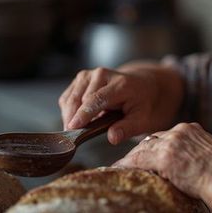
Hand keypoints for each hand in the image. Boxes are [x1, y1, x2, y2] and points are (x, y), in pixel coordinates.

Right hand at [58, 63, 183, 143]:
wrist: (144, 85)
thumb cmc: (143, 104)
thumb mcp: (143, 119)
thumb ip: (128, 128)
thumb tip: (113, 138)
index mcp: (120, 84)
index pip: (96, 99)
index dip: (83, 114)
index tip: (73, 128)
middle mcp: (102, 75)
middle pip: (79, 99)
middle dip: (74, 119)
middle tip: (76, 137)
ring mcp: (90, 75)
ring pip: (69, 98)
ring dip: (69, 116)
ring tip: (79, 130)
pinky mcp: (81, 79)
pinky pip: (67, 97)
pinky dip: (68, 110)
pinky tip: (79, 119)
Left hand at [113, 122, 211, 209]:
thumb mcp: (211, 155)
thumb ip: (195, 153)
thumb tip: (188, 164)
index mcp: (192, 129)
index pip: (165, 135)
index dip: (154, 147)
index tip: (147, 155)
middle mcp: (180, 131)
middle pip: (151, 140)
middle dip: (140, 152)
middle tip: (128, 162)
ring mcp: (171, 143)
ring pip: (142, 149)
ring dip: (130, 159)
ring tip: (119, 168)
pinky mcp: (164, 157)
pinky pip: (137, 160)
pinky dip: (124, 165)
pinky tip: (116, 171)